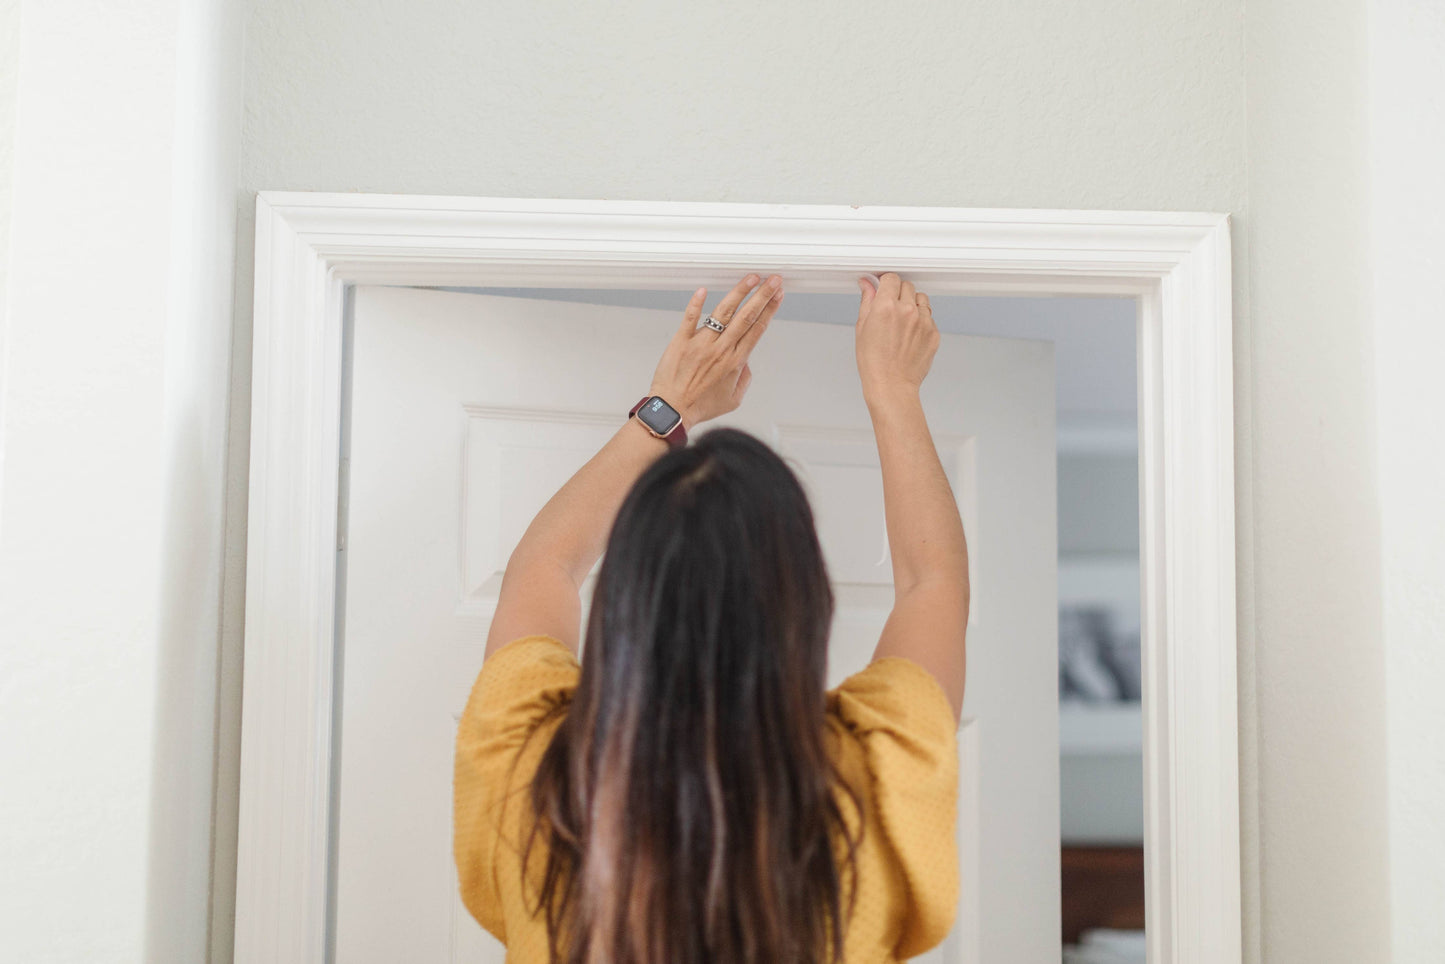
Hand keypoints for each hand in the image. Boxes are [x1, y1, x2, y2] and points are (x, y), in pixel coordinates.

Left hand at [648, 272, 783, 427]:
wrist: (673, 411)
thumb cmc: (699, 406)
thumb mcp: (733, 399)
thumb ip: (745, 378)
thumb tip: (746, 362)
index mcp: (735, 362)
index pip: (757, 329)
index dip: (769, 310)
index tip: (778, 296)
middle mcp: (721, 350)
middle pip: (746, 316)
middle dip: (763, 296)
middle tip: (773, 280)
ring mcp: (701, 343)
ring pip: (724, 313)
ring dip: (739, 293)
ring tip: (751, 279)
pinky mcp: (681, 342)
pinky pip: (690, 318)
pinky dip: (696, 303)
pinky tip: (703, 289)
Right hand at [855, 272, 938, 401]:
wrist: (892, 385)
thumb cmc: (874, 362)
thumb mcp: (863, 328)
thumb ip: (867, 301)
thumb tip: (867, 285)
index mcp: (886, 307)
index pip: (891, 278)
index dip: (885, 282)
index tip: (883, 288)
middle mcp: (907, 311)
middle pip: (907, 286)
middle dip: (898, 293)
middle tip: (891, 308)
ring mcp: (923, 321)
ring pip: (921, 299)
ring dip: (912, 304)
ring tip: (902, 322)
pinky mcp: (933, 333)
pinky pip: (929, 316)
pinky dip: (921, 320)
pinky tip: (910, 334)